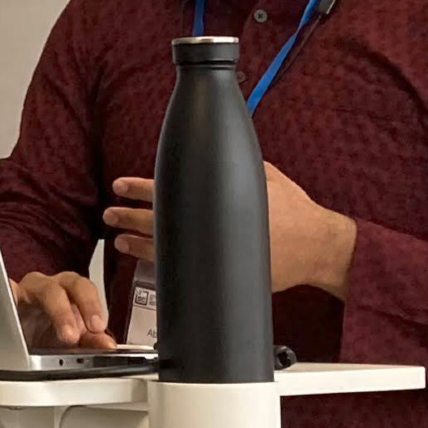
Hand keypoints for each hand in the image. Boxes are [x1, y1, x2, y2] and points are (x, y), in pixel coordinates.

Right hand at [10, 271, 116, 350]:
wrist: (15, 342)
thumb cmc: (44, 334)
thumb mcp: (70, 342)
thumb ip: (91, 341)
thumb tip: (108, 345)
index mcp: (71, 293)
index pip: (87, 289)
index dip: (93, 306)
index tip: (98, 328)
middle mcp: (52, 286)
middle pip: (74, 283)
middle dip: (83, 305)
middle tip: (85, 331)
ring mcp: (29, 290)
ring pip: (46, 288)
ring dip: (59, 311)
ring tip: (65, 335)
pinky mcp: (8, 296)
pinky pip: (9, 290)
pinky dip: (12, 295)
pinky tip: (15, 304)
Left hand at [102, 162, 357, 298]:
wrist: (317, 246)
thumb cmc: (295, 211)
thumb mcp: (264, 175)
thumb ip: (233, 167)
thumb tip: (212, 154)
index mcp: (215, 198)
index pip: (165, 191)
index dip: (139, 188)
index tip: (120, 186)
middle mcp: (208, 228)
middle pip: (157, 221)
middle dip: (128, 216)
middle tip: (111, 212)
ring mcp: (212, 254)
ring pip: (163, 250)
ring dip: (137, 243)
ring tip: (119, 239)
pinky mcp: (220, 274)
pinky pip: (183, 272)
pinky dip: (161, 267)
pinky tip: (147, 262)